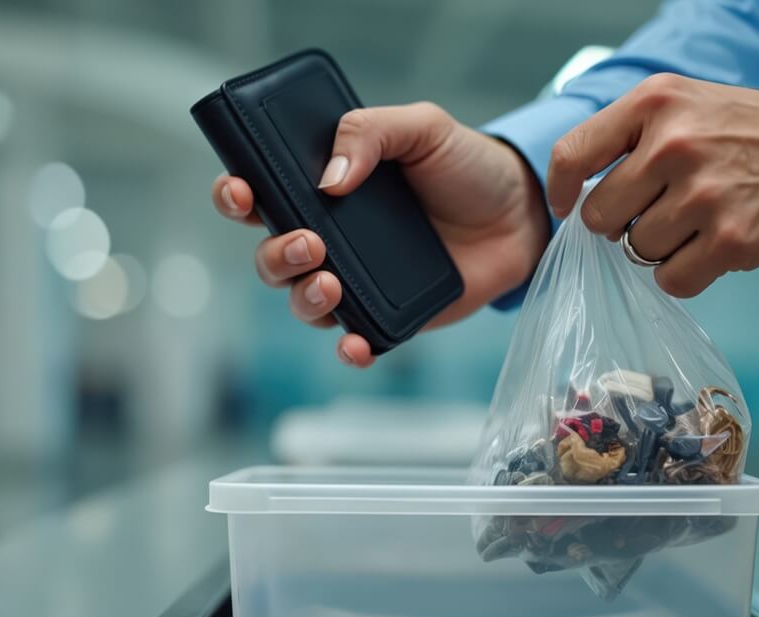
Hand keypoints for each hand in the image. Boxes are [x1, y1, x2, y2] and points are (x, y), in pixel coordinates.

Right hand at [212, 102, 549, 366]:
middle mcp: (330, 236)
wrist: (522, 213)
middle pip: (271, 254)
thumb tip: (329, 179)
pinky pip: (354, 341)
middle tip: (310, 241)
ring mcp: (356, 279)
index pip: (260, 192)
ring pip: (303, 300)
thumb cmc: (466, 165)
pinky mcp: (387, 316)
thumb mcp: (422, 127)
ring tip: (331, 283)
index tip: (241, 191)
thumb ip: (371, 132)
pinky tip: (354, 343)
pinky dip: (347, 348)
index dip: (236, 194)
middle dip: (276, 253)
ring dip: (304, 297)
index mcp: (323, 186)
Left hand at [545, 74, 758, 297]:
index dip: (560, 190)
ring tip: (696, 222)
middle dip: (620, 223)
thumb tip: (571, 193)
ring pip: (636, 251)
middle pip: (600, 216)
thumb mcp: (681, 104)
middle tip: (657, 210)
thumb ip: (625, 135)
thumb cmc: (744, 131)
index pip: (571, 155)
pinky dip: (685, 273)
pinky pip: (672, 280)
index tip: (565, 206)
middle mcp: (674, 145)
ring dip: (660, 247)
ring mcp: (704, 195)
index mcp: (654, 104)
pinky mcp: (732, 240)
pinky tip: (710, 247)